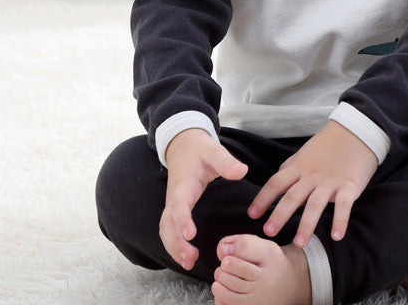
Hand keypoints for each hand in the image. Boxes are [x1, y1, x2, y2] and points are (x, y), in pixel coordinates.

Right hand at [160, 128, 247, 270]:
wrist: (182, 144)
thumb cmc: (199, 149)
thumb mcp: (214, 150)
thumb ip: (226, 162)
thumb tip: (241, 171)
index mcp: (184, 184)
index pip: (179, 205)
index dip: (183, 220)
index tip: (191, 234)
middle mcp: (174, 197)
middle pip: (168, 224)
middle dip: (176, 243)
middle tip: (190, 258)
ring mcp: (172, 204)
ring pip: (166, 230)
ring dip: (174, 247)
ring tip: (189, 263)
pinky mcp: (175, 209)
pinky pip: (169, 229)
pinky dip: (174, 244)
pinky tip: (186, 256)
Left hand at [248, 120, 378, 246]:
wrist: (356, 131)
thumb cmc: (328, 144)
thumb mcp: (305, 153)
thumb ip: (291, 168)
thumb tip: (276, 183)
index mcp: (299, 167)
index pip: (276, 183)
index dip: (263, 198)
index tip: (252, 214)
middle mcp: (312, 175)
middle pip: (292, 196)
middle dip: (279, 215)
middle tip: (268, 233)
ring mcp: (330, 181)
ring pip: (315, 204)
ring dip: (306, 224)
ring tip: (299, 243)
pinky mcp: (349, 186)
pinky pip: (343, 205)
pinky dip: (340, 221)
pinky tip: (336, 236)